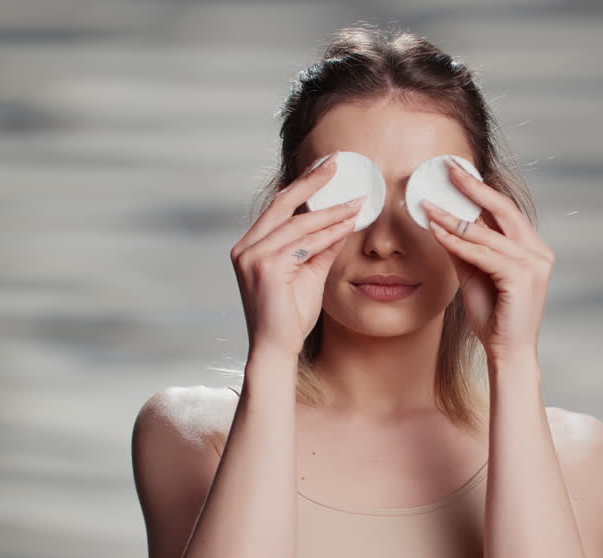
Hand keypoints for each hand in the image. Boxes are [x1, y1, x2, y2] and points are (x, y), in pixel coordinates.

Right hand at [230, 153, 363, 358]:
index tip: (325, 168)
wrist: (276, 348)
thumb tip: (342, 223)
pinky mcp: (266, 267)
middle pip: (283, 204)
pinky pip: (304, 244)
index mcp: (251, 246)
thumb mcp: (309, 273)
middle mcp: (246, 247)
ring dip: (331, 212)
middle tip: (337, 163)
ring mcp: (253, 256)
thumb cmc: (289, 316)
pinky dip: (328, 233)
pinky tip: (347, 224)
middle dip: (312, 181)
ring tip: (356, 202)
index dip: (302, 185)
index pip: (279, 207)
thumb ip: (322, 247)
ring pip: (298, 225)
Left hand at [420, 160, 553, 361]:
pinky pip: (483, 254)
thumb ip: (463, 249)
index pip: (504, 211)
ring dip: (454, 218)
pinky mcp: (522, 278)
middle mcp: (538, 252)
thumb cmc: (494, 318)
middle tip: (448, 169)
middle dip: (473, 187)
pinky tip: (437, 233)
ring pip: (488, 233)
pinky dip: (458, 243)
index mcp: (531, 248)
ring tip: (429, 205)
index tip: (457, 172)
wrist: (507, 353)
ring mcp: (534, 264)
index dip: (480, 189)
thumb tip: (441, 221)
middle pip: (503, 209)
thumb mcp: (474, 275)